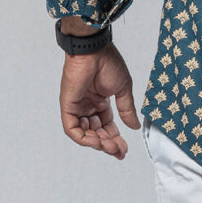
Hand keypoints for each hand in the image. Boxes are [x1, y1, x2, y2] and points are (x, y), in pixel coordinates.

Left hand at [59, 43, 140, 159]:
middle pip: (97, 132)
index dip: (115, 138)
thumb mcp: (122, 89)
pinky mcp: (67, 107)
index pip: (107, 125)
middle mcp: (88, 106)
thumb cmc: (108, 63)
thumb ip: (126, 109)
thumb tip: (134, 126)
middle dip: (108, 144)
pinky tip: (97, 141)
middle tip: (119, 151)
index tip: (124, 149)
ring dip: (98, 143)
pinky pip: (73, 129)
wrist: (94, 51)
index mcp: (100, 100)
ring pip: (85, 134)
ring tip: (111, 147)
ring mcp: (77, 107)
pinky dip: (84, 138)